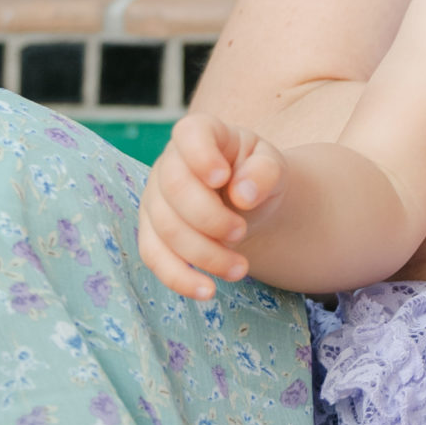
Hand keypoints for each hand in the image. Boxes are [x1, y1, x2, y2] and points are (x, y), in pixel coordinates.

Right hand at [137, 113, 286, 301]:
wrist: (248, 203)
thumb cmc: (257, 176)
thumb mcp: (273, 166)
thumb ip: (264, 171)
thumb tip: (243, 194)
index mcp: (201, 134)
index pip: (190, 133)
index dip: (201, 156)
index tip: (223, 177)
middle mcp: (169, 163)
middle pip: (174, 189)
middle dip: (209, 218)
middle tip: (241, 232)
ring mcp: (155, 198)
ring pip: (165, 230)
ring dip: (204, 254)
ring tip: (241, 269)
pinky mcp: (152, 233)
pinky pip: (154, 258)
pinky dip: (179, 278)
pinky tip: (208, 291)